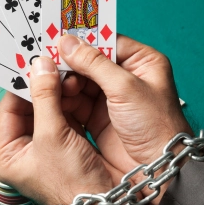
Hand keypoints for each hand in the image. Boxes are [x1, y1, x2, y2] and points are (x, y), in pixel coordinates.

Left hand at [0, 57, 115, 204]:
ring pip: (50, 109)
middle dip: (42, 85)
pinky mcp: (69, 144)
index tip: (33, 61)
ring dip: (59, 91)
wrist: (105, 203)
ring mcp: (48, 146)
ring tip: (68, 70)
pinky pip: (67, 116)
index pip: (9, 108)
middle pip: (30, 107)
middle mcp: (25, 149)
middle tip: (51, 60)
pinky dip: (72, 101)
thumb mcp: (52, 135)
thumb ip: (45, 98)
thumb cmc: (71, 182)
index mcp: (8, 152)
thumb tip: (40, 65)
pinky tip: (79, 84)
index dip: (21, 84)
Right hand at [58, 34, 192, 204]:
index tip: (56, 36)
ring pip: (80, 82)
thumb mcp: (125, 88)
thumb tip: (67, 42)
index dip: (83, 40)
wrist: (159, 168)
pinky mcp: (100, 118)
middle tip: (44, 59)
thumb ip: (95, 63)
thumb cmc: (156, 125)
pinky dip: (63, 100)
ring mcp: (112, 98)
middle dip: (68, 63)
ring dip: (63, 82)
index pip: (108, 42)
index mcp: (143, 62)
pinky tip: (49, 96)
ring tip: (45, 79)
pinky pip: (76, 103)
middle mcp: (127, 77)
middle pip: (90, 62)